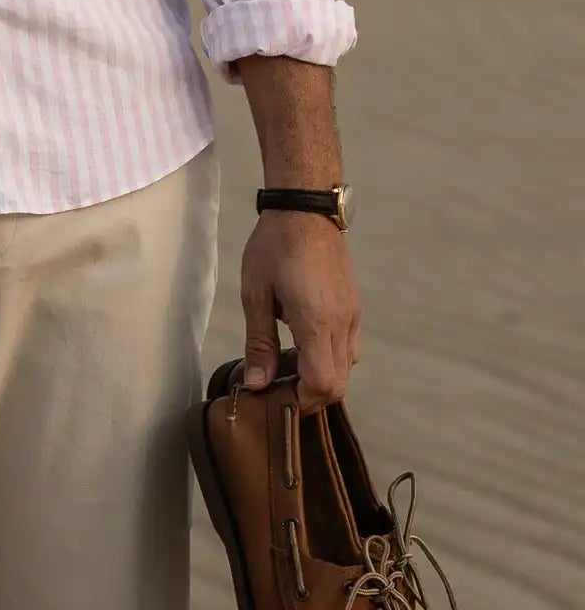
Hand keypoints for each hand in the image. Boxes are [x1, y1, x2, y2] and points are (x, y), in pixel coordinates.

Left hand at [240, 212, 361, 413]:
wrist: (305, 208)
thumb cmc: (274, 246)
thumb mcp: (255, 293)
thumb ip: (259, 343)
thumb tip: (258, 385)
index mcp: (317, 322)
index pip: (323, 385)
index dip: (300, 401)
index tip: (274, 397)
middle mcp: (342, 324)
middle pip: (338, 384)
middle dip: (308, 395)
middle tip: (276, 385)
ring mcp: (352, 316)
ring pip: (345, 367)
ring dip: (319, 376)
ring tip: (285, 363)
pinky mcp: (354, 307)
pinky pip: (348, 347)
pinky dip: (328, 357)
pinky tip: (301, 342)